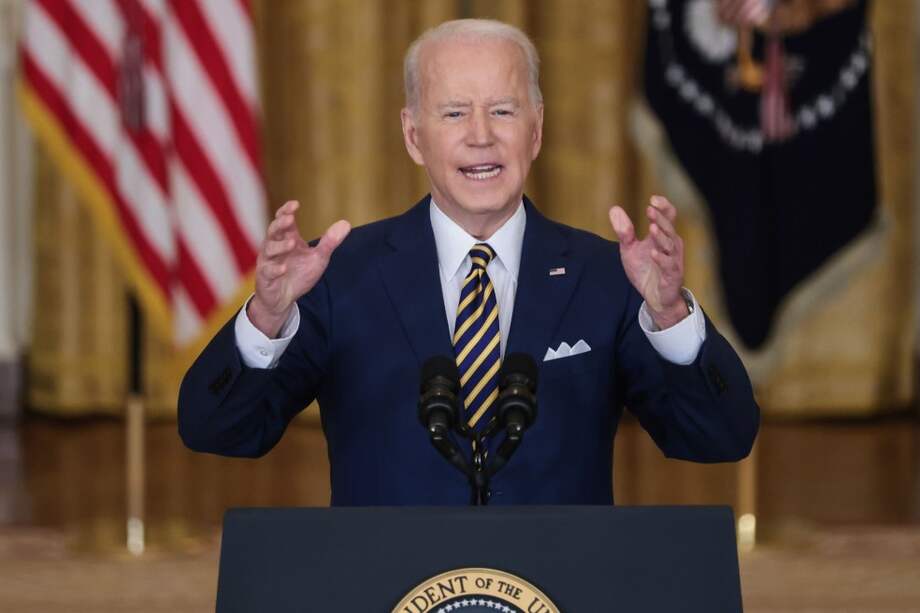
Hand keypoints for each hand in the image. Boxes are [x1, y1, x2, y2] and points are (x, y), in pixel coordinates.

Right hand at [249, 200, 350, 336]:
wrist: (283, 298)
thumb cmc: (299, 274)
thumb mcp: (318, 258)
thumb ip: (329, 242)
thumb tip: (346, 223)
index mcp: (287, 239)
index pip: (283, 220)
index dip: (286, 211)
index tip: (295, 204)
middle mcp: (275, 247)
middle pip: (273, 231)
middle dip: (280, 224)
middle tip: (289, 219)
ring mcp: (268, 262)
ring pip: (268, 249)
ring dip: (279, 246)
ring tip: (292, 244)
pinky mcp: (265, 278)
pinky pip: (267, 272)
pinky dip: (275, 270)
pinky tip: (283, 269)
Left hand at [609, 195, 687, 329]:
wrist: (654, 297)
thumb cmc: (645, 270)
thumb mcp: (629, 249)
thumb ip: (624, 231)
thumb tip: (614, 208)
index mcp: (662, 236)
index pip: (668, 216)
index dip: (663, 207)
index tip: (652, 199)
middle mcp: (671, 245)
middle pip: (669, 228)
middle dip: (660, 218)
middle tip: (650, 209)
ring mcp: (673, 260)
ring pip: (670, 245)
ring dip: (661, 236)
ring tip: (652, 228)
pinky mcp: (672, 275)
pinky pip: (669, 265)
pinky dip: (661, 259)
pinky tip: (654, 252)